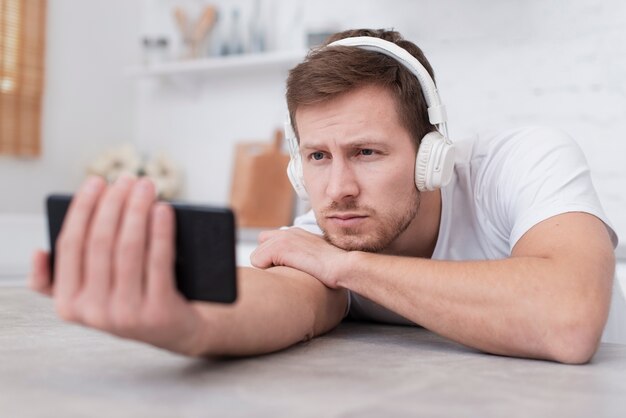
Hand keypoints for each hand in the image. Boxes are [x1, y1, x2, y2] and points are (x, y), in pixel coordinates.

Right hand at [29, 176, 207, 355]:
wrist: (177, 330)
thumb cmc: (134, 298)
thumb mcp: (94, 293)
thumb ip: (63, 277)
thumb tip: (41, 252)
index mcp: (68, 304)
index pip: (70, 245)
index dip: (82, 209)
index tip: (97, 180)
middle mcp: (93, 313)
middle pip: (100, 243)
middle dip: (114, 203)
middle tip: (129, 178)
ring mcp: (126, 315)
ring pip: (128, 249)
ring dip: (137, 210)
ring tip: (147, 186)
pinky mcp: (158, 313)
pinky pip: (158, 262)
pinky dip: (160, 231)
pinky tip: (163, 210)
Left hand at [250, 228, 346, 288]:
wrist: (343, 266)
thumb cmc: (335, 268)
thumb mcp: (316, 258)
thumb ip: (302, 258)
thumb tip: (297, 268)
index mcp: (296, 234)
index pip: (268, 241)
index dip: (272, 256)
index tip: (282, 268)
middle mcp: (288, 232)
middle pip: (260, 246)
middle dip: (265, 260)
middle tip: (281, 272)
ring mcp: (283, 238)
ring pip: (256, 256)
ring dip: (267, 268)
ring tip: (286, 274)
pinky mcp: (280, 247)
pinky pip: (257, 261)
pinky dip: (266, 271)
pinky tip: (285, 274)